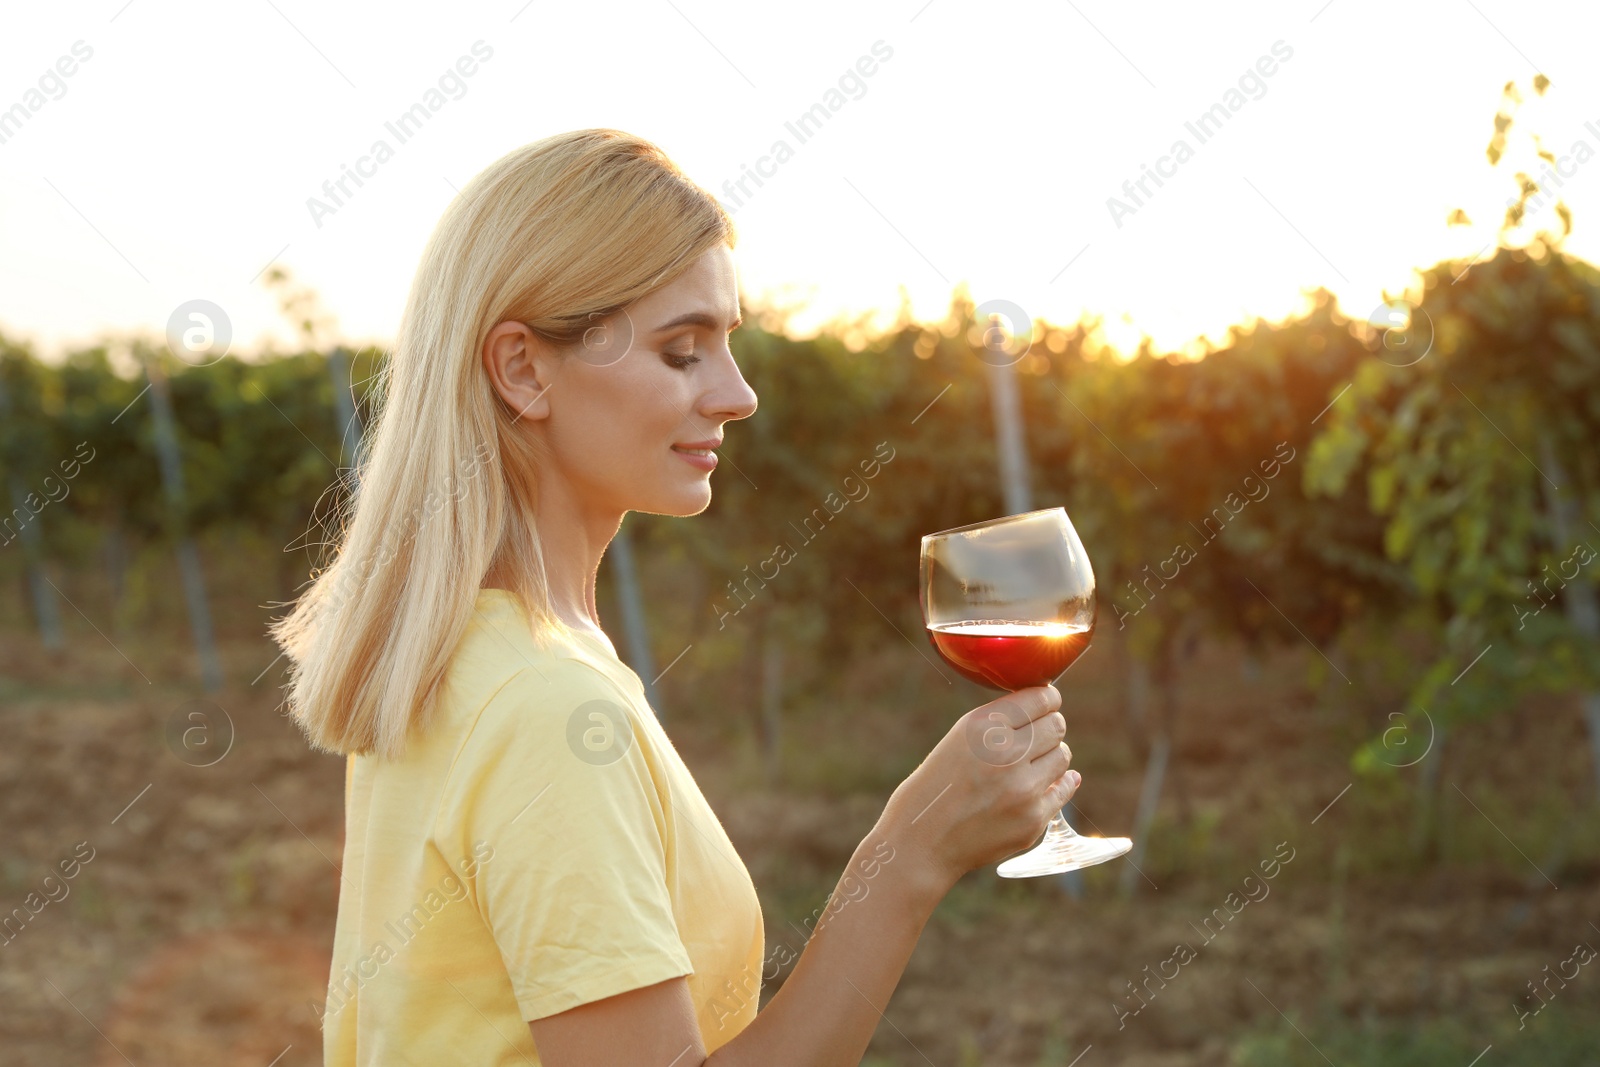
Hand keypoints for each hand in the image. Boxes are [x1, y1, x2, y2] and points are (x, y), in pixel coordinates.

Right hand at [880, 684, 1078, 897]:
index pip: (1040, 699)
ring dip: (1051, 755)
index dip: (1048, 697)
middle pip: (1056, 726)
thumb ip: (999, 722)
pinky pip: (1064, 790)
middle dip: (1050, 726)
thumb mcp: (958, 739)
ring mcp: (1023, 790)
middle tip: (1040, 733)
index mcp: (982, 727)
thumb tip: (1047, 707)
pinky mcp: (1033, 819)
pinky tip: (1051, 781)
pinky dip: (1059, 784)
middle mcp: (1005, 754)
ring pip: (1062, 756)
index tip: (1048, 701)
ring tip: (1032, 763)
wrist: (922, 842)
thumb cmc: (937, 785)